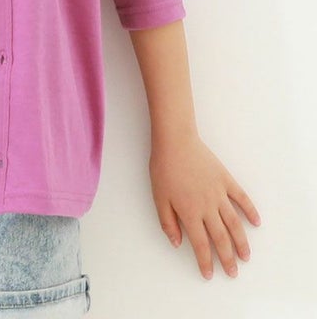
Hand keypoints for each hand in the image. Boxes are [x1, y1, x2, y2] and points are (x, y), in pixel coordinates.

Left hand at [149, 134, 260, 279]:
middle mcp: (208, 207)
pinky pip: (242, 198)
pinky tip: (256, 222)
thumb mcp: (159, 198)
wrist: (175, 141)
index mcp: (190, 213)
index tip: (210, 274)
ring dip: (241, 242)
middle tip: (233, 273)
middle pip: (221, 239)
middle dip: (227, 259)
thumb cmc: (163, 168)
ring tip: (246, 256)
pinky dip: (250, 211)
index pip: (201, 245)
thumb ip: (168, 222)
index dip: (206, 261)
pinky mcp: (226, 180)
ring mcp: (219, 194)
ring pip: (234, 223)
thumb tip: (177, 243)